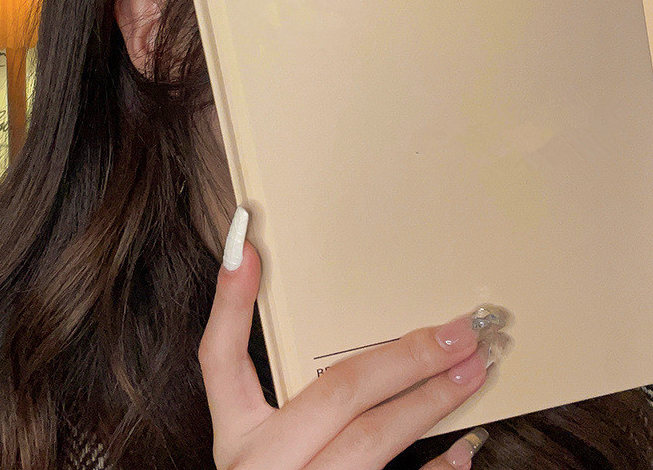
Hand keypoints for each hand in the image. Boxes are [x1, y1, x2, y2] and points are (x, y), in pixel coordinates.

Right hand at [199, 207, 504, 469]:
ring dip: (431, 400)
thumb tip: (277, 294)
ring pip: (373, 441)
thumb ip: (282, 386)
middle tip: (458, 328)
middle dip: (404, 355)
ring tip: (474, 369)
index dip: (230, 302)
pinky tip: (465, 447)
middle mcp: (263, 467)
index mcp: (236, 439)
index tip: (247, 247)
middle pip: (337, 394)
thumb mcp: (260, 445)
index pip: (219, 358)